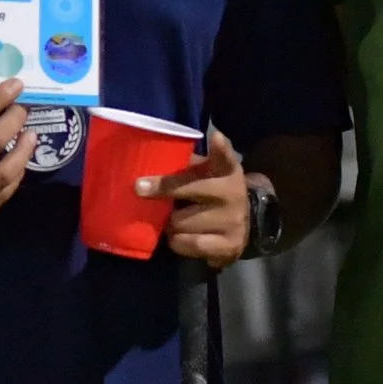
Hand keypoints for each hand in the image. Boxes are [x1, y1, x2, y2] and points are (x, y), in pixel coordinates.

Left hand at [147, 126, 249, 269]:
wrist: (243, 225)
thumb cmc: (211, 191)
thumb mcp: (205, 172)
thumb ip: (186, 163)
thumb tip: (146, 156)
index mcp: (228, 171)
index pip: (225, 157)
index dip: (221, 148)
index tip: (215, 137)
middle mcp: (233, 194)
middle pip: (189, 190)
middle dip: (161, 191)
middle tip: (139, 189)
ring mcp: (233, 221)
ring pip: (181, 221)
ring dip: (168, 222)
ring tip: (169, 220)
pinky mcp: (228, 246)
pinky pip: (189, 244)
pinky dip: (177, 242)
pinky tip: (177, 237)